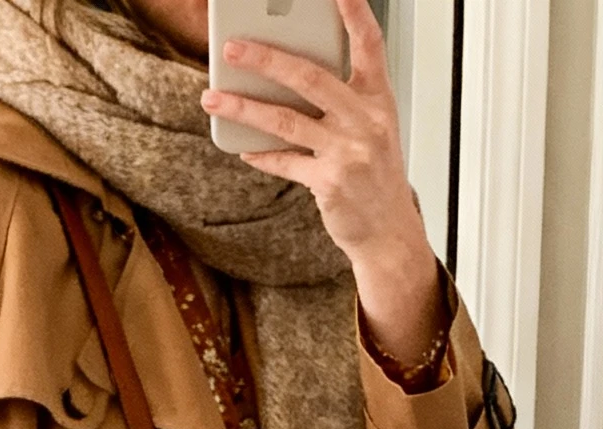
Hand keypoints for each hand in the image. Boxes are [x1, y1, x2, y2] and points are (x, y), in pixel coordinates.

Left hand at [202, 0, 443, 364]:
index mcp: (379, 98)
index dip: (355, 13)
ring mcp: (348, 152)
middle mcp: (366, 120)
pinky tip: (242, 146)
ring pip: (286, 120)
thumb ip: (340, 98)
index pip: (369, 44)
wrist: (389, 231)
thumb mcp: (370, 127)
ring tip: (213, 96)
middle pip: (309, 77)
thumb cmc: (376, 174)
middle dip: (266, 58)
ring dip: (244, 106)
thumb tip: (284, 71)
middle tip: (231, 47)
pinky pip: (285, 161)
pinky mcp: (330, 182)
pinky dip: (261, 154)